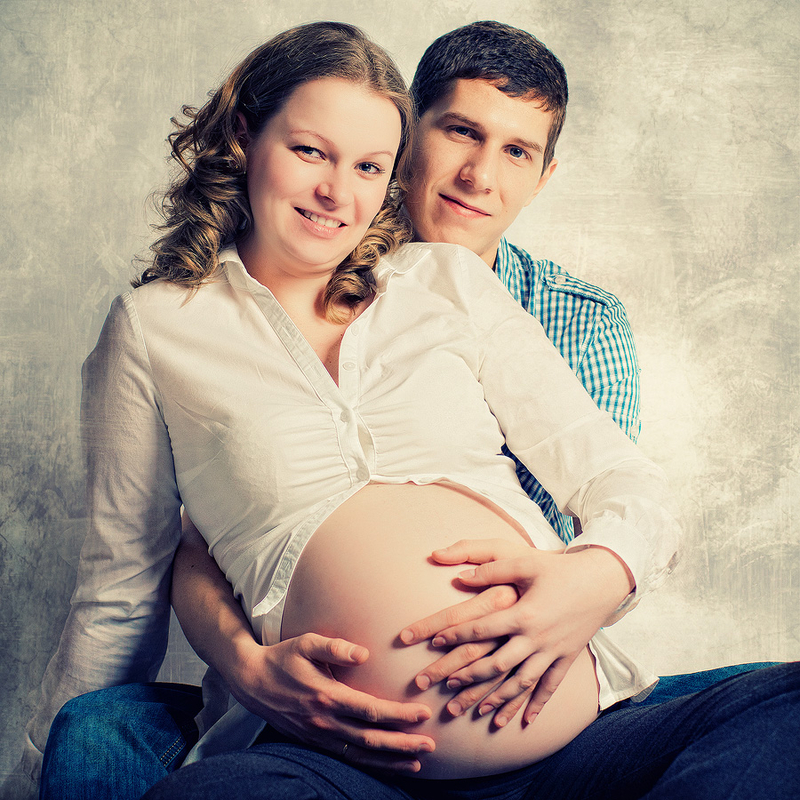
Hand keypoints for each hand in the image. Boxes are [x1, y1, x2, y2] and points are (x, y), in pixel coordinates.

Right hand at [226, 632, 434, 773]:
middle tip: (431, 745)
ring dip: (390, 760)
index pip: (371, 710)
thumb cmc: (282, 657)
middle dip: (403, 743)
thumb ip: (334, 646)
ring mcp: (319, 736)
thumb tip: (364, 653)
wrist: (251, 681)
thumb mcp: (305, 643)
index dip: (399, 714)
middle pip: (371, 738)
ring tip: (417, 761)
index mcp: (326, 695)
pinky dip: (370, 764)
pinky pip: (347, 758)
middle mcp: (324, 721)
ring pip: (361, 754)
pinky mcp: (315, 742)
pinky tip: (388, 765)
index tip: (423, 714)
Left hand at [399, 538, 632, 726]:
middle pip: (495, 664)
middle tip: (444, 685)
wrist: (602, 581)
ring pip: (520, 683)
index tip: (433, 642)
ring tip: (475, 710)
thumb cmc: (559, 568)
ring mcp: (552, 651)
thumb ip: (492, 570)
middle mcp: (535, 638)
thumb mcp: (525, 563)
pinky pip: (550, 687)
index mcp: (522, 614)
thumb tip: (460, 577)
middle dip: (468, 677)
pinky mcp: (566, 658)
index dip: (455, 635)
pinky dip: (537, 706)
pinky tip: (523, 722)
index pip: (481, 629)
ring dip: (497, 699)